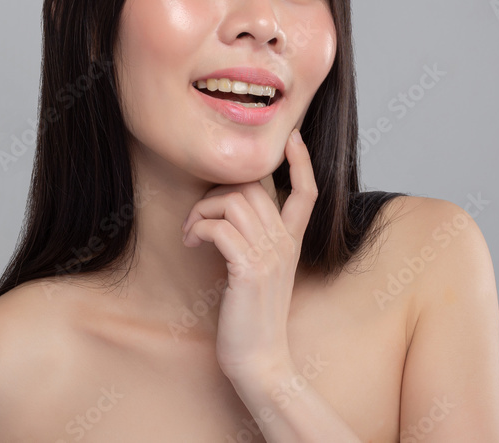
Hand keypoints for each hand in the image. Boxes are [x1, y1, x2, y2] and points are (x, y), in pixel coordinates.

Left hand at [180, 128, 317, 381]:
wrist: (259, 361)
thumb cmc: (251, 318)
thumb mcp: (259, 272)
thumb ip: (254, 241)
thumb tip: (230, 211)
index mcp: (291, 243)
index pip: (307, 193)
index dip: (302, 162)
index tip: (293, 137)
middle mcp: (285, 245)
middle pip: (254, 187)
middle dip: (216, 191)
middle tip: (198, 218)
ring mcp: (270, 257)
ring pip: (235, 201)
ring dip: (202, 210)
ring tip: (191, 232)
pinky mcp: (249, 271)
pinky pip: (220, 228)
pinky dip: (198, 228)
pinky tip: (191, 242)